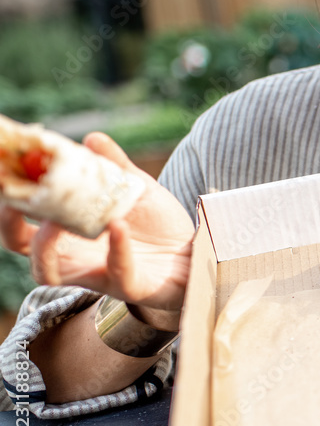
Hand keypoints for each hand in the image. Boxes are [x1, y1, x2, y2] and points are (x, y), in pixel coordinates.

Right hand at [0, 133, 193, 316]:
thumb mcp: (136, 189)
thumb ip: (115, 166)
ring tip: (58, 218)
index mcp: (68, 228)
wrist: (194, 255)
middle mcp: (72, 254)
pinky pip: (115, 272)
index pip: (23, 214)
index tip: (5, 166)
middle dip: (8, 221)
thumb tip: (92, 139)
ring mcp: (97, 273)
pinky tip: (118, 225)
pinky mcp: (128, 286)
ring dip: (45, 243)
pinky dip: (114, 248)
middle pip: (18, 244)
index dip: (9, 193)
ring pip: (47, 272)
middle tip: (13, 196)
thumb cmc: (158, 226)